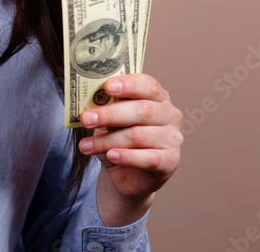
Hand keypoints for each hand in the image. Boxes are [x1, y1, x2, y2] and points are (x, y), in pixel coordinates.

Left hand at [78, 74, 182, 226]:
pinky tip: (111, 156)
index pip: (148, 85)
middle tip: (86, 119)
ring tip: (85, 146)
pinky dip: (127, 157)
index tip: (107, 87)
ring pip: (139, 136)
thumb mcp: (110, 119)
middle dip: (110, 115)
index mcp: (157, 97)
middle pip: (142, 110)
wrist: (128, 174)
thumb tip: (87, 103)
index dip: (129, 84)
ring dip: (108, 140)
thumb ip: (106, 107)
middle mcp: (170, 115)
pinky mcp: (171, 161)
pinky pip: (149, 158)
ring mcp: (173, 138)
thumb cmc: (119, 138)